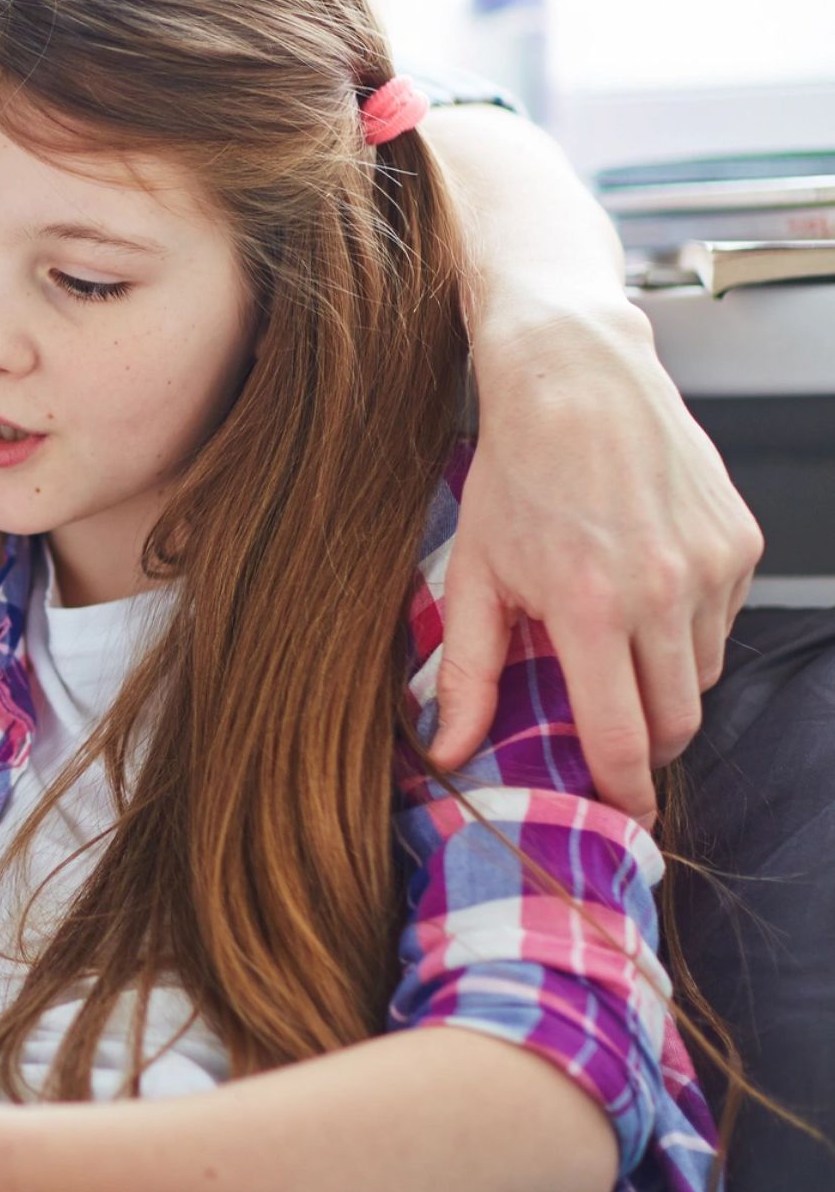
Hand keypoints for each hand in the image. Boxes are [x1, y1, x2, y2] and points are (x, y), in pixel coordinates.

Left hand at [430, 306, 760, 824]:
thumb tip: (451, 751)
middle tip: (610, 738)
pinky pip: (723, 620)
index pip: (623, 737)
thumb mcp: (475, 574)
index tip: (620, 814)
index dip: (623, 790)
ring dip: (665, 682)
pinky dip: (689, 628)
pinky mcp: (741, 542)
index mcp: (591, 608)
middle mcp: (664, 591)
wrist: (577, 377)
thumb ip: (467, 673)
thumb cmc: (516, 473)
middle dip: (645, 745)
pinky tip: (643, 590)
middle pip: (676, 720)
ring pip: (704, 674)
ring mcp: (712, 566)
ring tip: (615, 645)